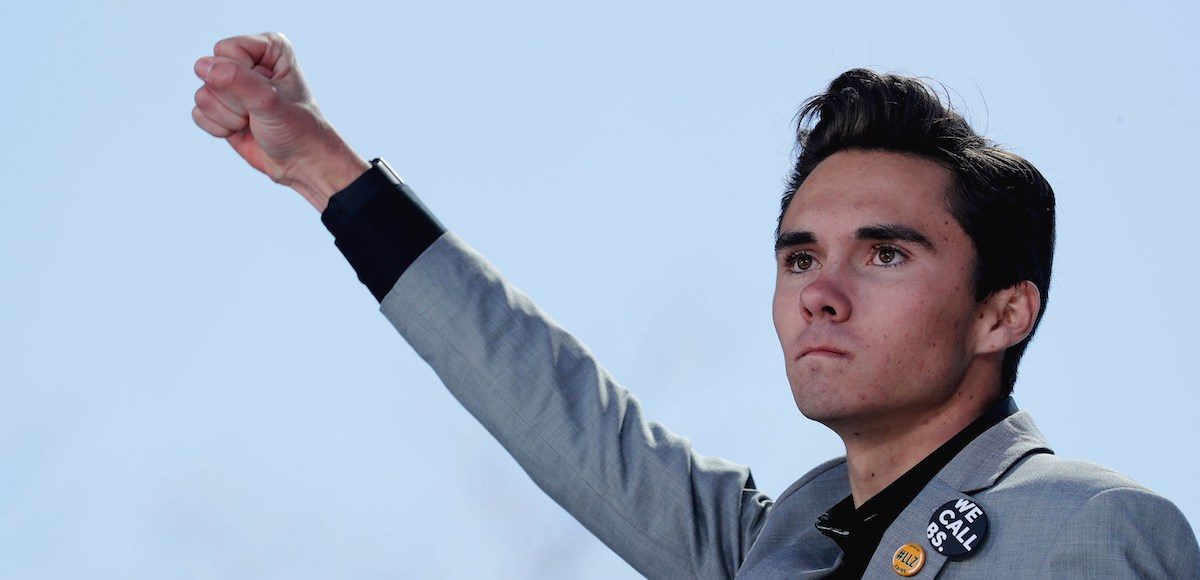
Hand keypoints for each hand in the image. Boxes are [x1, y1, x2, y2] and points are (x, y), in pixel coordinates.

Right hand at [192, 32, 368, 211]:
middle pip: (211, 71)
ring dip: (228, 116)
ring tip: (254, 121)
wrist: (301, 164)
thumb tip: (202, 66)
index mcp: (268, 47)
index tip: (267, 94)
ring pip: (203, 94)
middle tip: (260, 112)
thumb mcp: (270, 102)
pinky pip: (198, 113)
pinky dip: (219, 128)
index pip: (227, 50)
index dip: (240, 76)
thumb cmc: (297, 130)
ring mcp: (231, 85)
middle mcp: (248, 61)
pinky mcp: (220, 107)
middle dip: (233, 100)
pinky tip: (242, 130)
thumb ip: (238, 80)